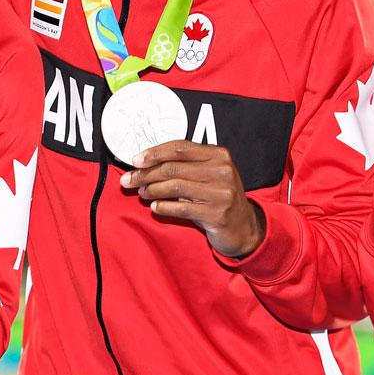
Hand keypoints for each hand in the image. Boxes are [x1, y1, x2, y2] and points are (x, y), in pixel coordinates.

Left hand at [120, 140, 264, 258]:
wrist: (244, 227)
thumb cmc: (218, 197)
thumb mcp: (208, 175)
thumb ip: (185, 165)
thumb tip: (146, 163)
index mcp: (219, 155)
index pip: (180, 147)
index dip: (154, 152)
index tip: (136, 160)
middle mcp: (222, 170)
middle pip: (173, 167)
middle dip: (145, 174)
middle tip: (129, 180)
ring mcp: (220, 193)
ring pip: (174, 186)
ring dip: (152, 189)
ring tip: (141, 192)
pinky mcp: (216, 214)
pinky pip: (181, 208)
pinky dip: (163, 207)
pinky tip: (155, 207)